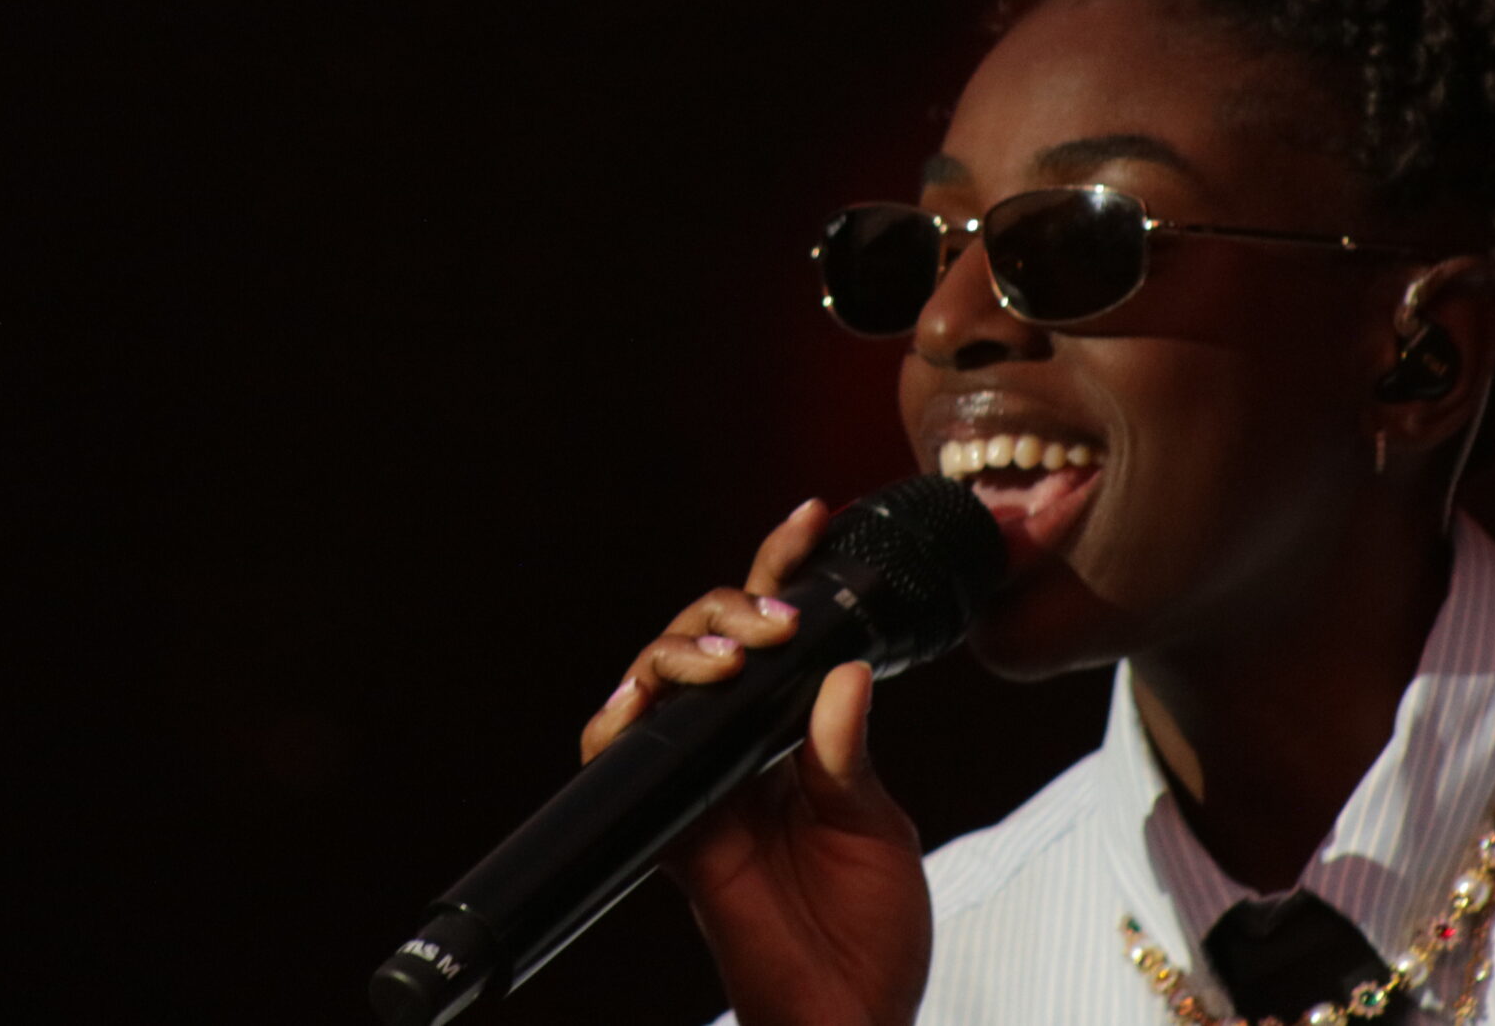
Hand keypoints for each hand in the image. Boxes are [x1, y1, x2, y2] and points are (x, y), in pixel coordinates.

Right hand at [578, 500, 931, 1025]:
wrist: (852, 1017)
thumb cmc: (871, 930)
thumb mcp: (875, 824)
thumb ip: (844, 752)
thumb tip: (840, 669)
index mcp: (791, 735)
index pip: (776, 635)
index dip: (780, 572)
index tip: (807, 519)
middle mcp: (739, 749)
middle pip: (706, 641)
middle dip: (729, 606)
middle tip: (771, 620)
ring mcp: (701, 785)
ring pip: (658, 682)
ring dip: (683, 650)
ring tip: (732, 654)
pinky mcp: (672, 830)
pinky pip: (620, 763)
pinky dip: (619, 721)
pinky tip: (646, 697)